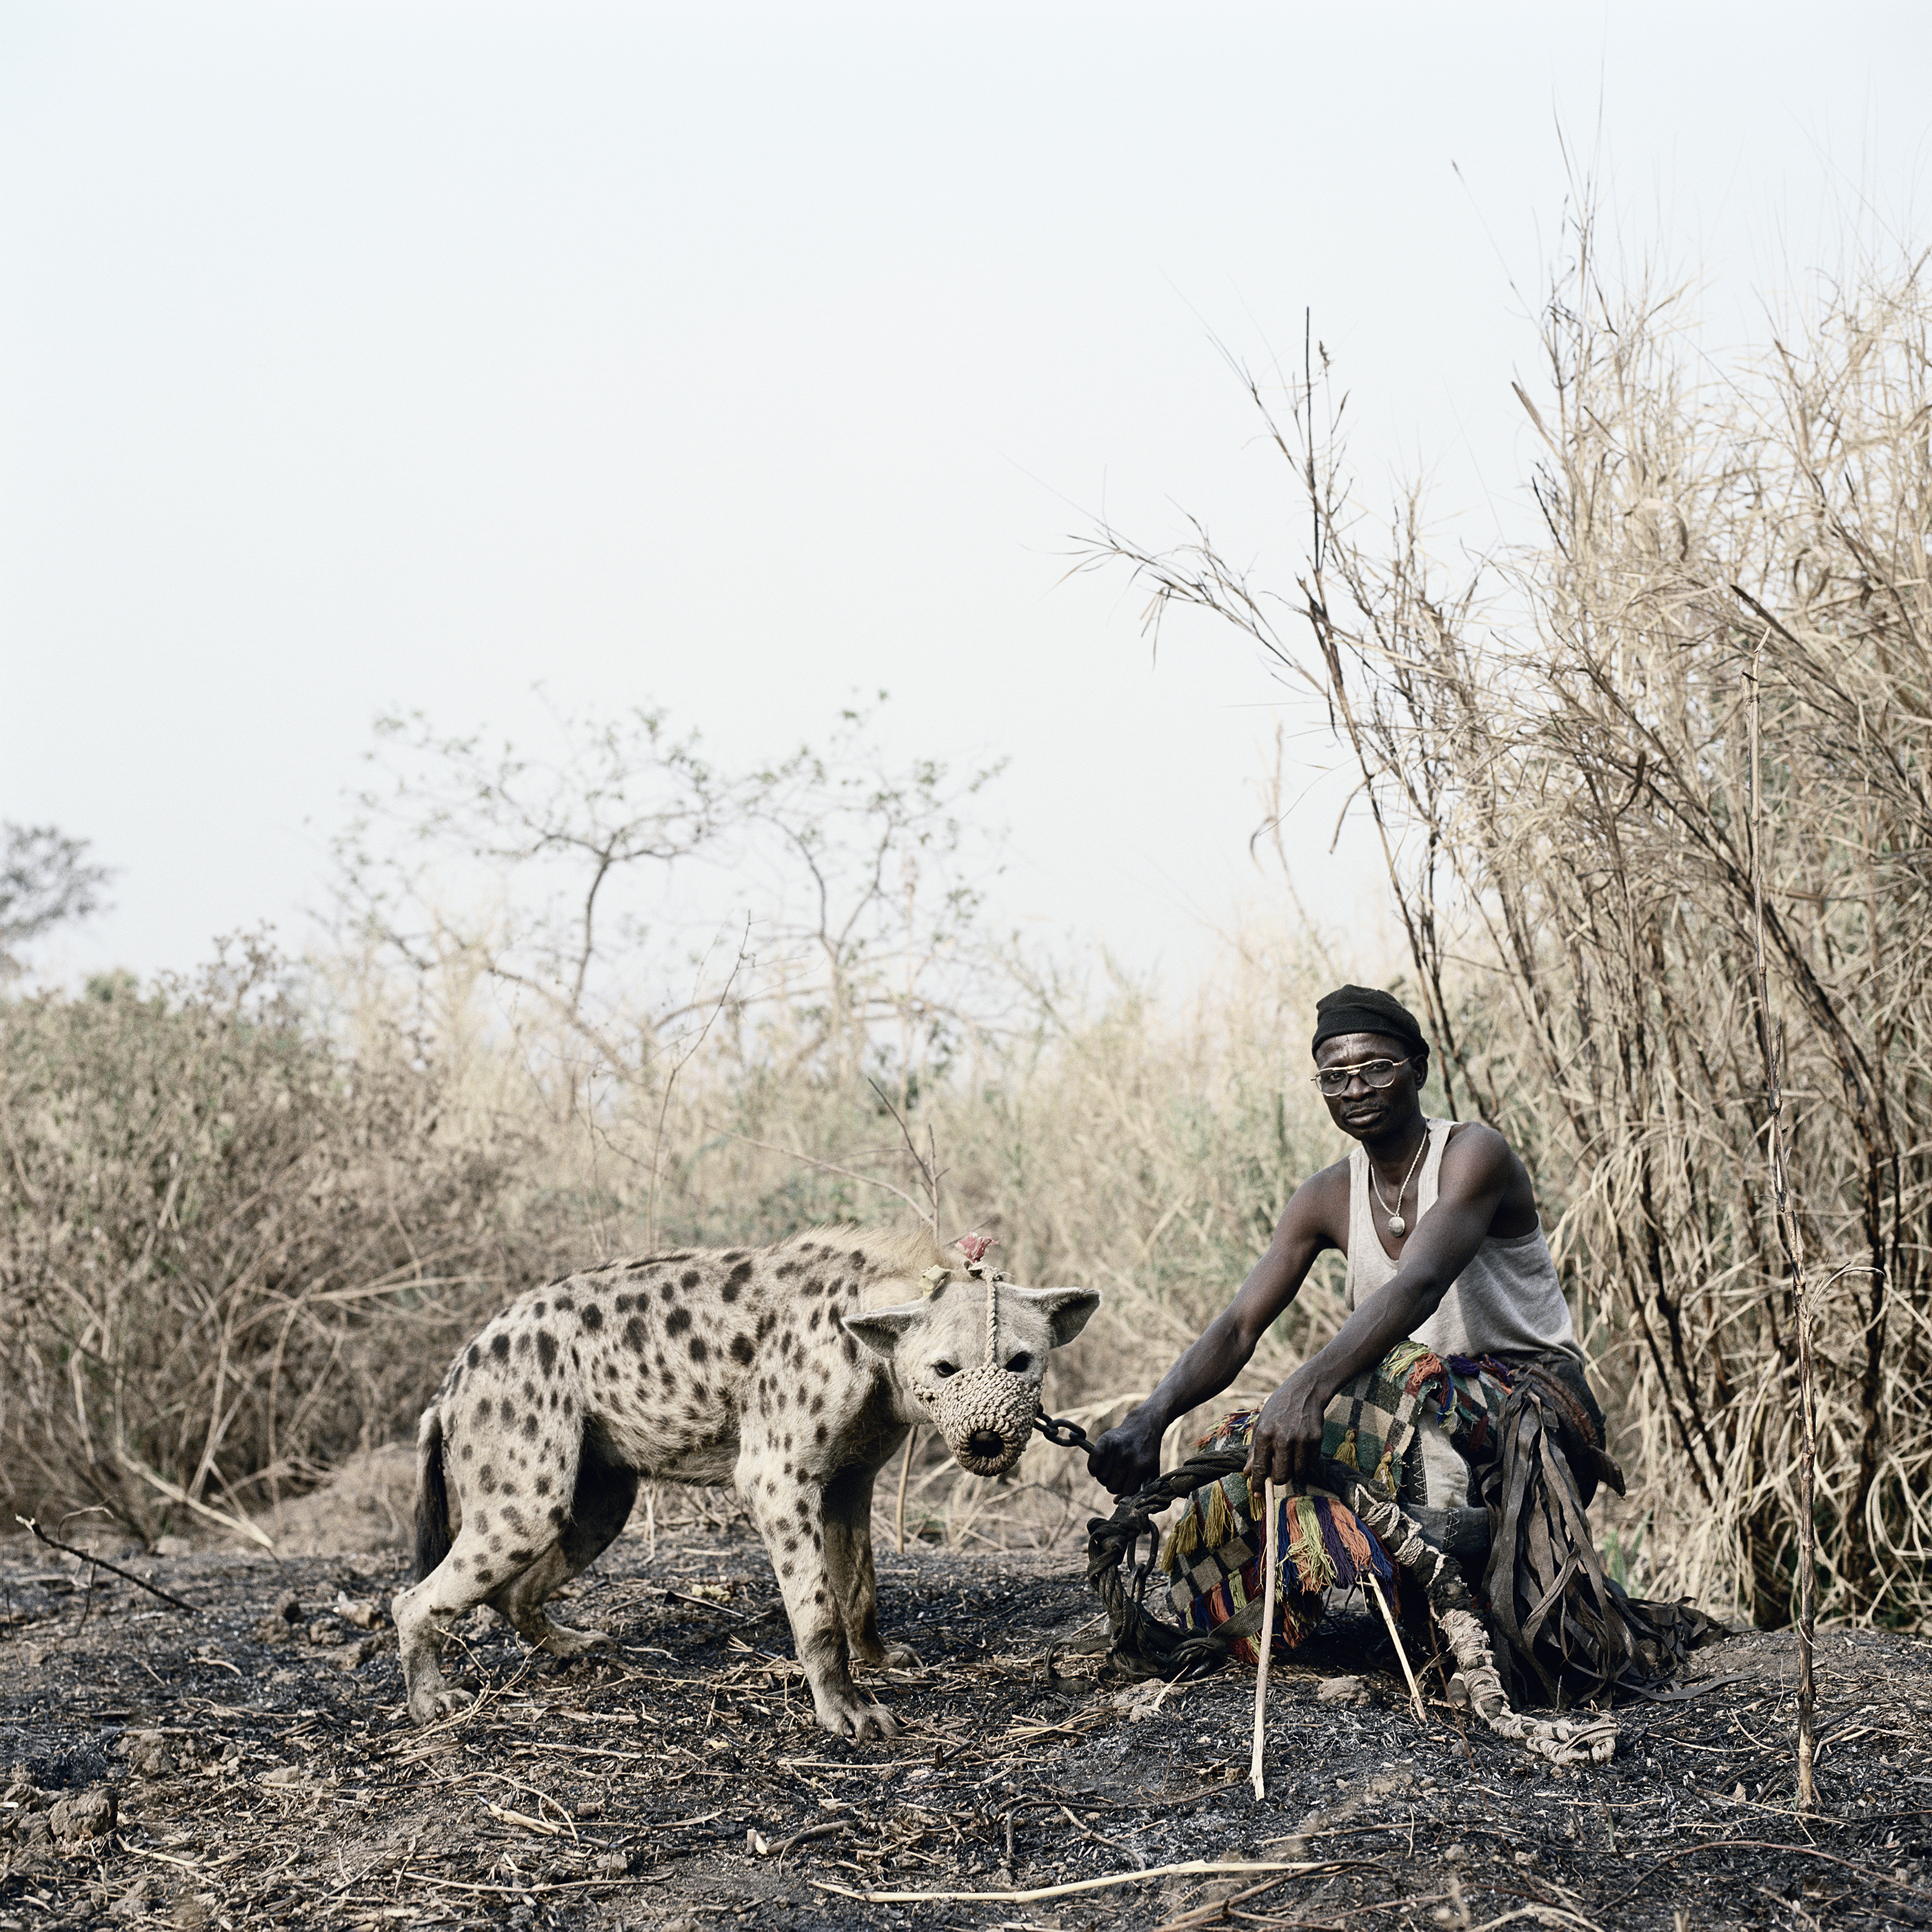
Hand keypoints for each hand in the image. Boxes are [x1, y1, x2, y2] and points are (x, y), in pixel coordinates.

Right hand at [1086, 1413, 1162, 1496]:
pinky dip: (1093, 1468)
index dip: (1125, 1492)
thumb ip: (1140, 1490)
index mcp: (1140, 1466)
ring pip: (1101, 1478)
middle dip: (1115, 1485)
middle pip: (1111, 1487)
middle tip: (1119, 1476)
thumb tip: (1115, 1502)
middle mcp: (1127, 1458)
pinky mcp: (1105, 1441)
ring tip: (1112, 1470)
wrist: (1144, 1426)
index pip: (1126, 1492)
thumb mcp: (1152, 1470)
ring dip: (1105, 1477)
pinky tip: (1099, 1467)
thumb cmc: (1147, 1453)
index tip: (1126, 1486)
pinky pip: (1093, 1463)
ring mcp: (1115, 1449)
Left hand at [1244, 1366, 1328, 1486]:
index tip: (1256, 1493)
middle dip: (1277, 1479)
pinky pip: (1311, 1464)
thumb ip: (1254, 1450)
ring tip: (1290, 1460)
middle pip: (1280, 1476)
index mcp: (1265, 1434)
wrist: (1305, 1391)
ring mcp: (1301, 1440)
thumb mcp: (1261, 1424)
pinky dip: (1305, 1463)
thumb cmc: (1279, 1408)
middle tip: (1277, 1473)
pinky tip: (1301, 1451)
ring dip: (1293, 1472)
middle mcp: (1283, 1438)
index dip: (1257, 1483)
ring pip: (1297, 1473)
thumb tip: (1246, 1472)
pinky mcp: (1316, 1440)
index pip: (1260, 1468)